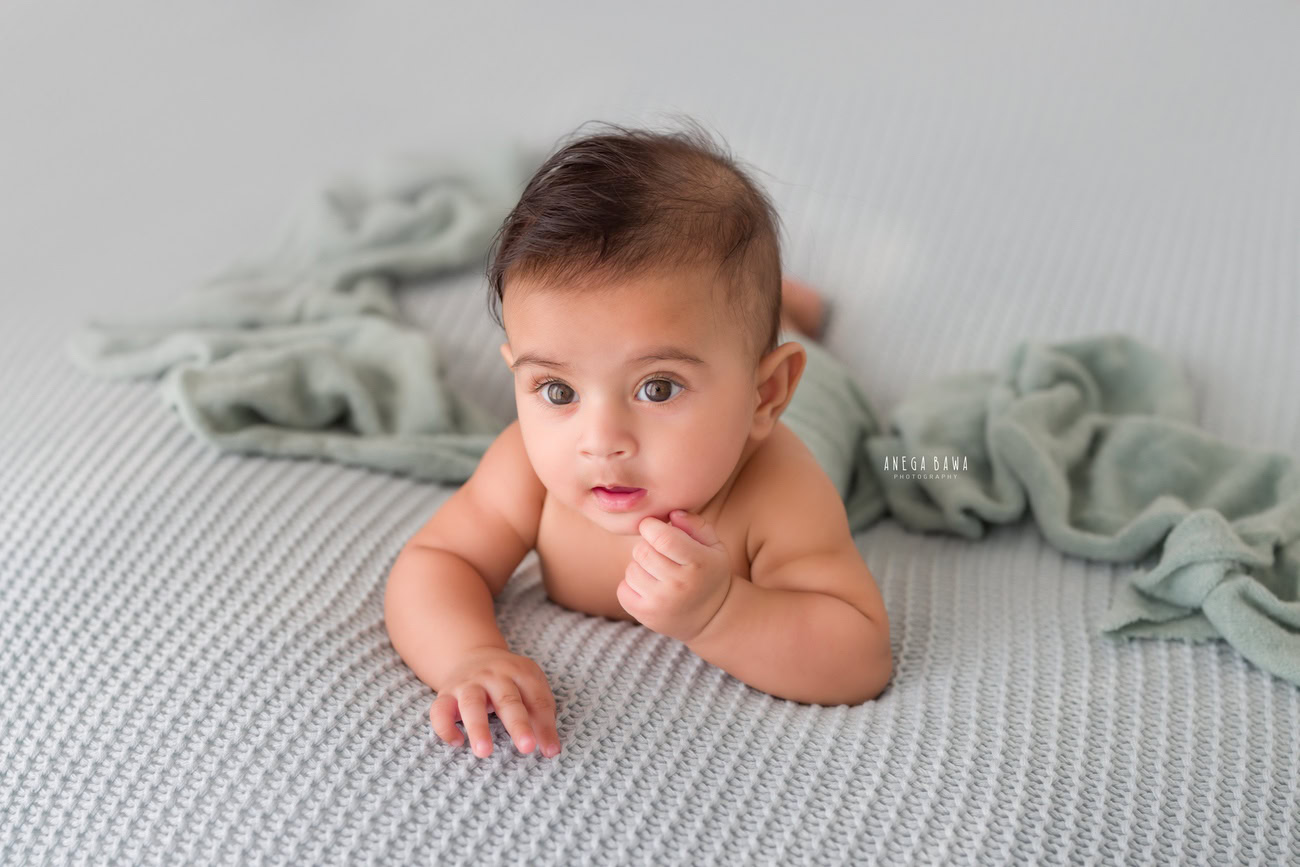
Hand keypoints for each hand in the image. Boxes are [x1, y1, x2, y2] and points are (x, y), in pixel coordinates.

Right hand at [428, 647, 561, 758]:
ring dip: (478, 727)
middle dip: (518, 725)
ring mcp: (468, 684)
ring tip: (484, 752)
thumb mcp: (530, 687)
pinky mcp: (445, 695)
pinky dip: (446, 728)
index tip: (550, 751)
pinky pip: (440, 711)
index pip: (537, 700)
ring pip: (471, 704)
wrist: (472, 655)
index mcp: (521, 673)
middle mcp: (494, 676)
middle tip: (527, 748)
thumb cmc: (509, 681)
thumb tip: (551, 750)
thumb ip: (542, 716)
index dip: (546, 726)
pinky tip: (457, 742)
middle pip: (508, 700)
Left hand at [617, 509, 733, 641]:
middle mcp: (680, 585)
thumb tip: (672, 513)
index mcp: (698, 563)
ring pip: (631, 569)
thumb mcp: (714, 546)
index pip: (662, 537)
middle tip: (659, 551)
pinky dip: (631, 584)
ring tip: (657, 571)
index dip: (651, 526)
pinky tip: (649, 586)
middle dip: (646, 545)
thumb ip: (695, 524)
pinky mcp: (646, 615)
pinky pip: (623, 588)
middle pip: (642, 551)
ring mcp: (661, 603)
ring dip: (640, 566)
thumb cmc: (709, 573)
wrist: (711, 617)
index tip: (655, 527)